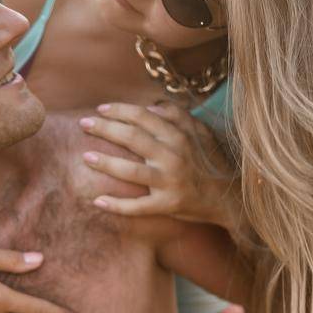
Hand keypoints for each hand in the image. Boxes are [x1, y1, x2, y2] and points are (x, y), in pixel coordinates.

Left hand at [78, 101, 238, 226]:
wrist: (229, 198)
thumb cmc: (210, 162)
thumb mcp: (201, 132)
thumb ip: (177, 115)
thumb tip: (150, 106)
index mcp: (179, 136)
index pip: (143, 117)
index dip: (119, 111)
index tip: (100, 110)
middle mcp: (173, 156)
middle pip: (132, 138)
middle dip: (105, 129)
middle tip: (83, 125)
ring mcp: (169, 182)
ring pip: (132, 172)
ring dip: (106, 164)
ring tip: (86, 158)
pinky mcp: (168, 205)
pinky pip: (138, 207)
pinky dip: (117, 206)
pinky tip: (98, 201)